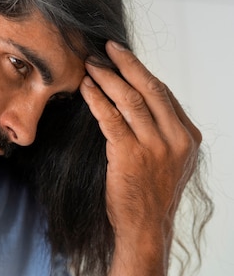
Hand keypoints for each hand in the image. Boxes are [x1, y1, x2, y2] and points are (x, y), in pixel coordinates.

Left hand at [80, 41, 200, 275]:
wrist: (145, 227)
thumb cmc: (151, 193)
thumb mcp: (169, 160)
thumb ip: (161, 131)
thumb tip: (139, 100)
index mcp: (188, 137)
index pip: (164, 94)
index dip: (141, 72)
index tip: (123, 57)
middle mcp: (176, 139)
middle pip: (150, 88)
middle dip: (126, 64)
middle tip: (107, 48)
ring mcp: (155, 147)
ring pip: (130, 100)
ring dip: (107, 78)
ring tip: (90, 64)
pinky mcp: (130, 155)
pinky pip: (110, 118)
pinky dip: (97, 99)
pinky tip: (86, 88)